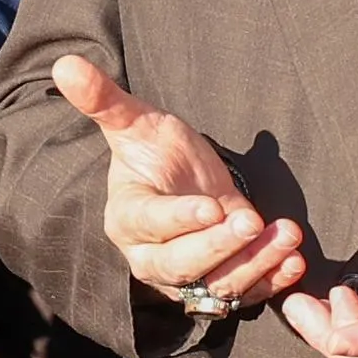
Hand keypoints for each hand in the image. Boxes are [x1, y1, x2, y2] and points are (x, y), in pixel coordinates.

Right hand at [50, 53, 306, 313]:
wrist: (182, 181)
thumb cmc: (154, 151)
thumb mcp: (134, 122)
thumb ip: (103, 100)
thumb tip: (65, 64)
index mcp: (127, 217)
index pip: (150, 223)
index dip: (180, 219)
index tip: (212, 207)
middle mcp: (151, 256)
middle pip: (181, 265)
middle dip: (219, 246)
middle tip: (250, 221)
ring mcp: (188, 276)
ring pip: (216, 285)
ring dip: (254, 264)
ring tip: (285, 238)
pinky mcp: (219, 283)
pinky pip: (244, 293)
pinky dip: (270, 281)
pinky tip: (293, 261)